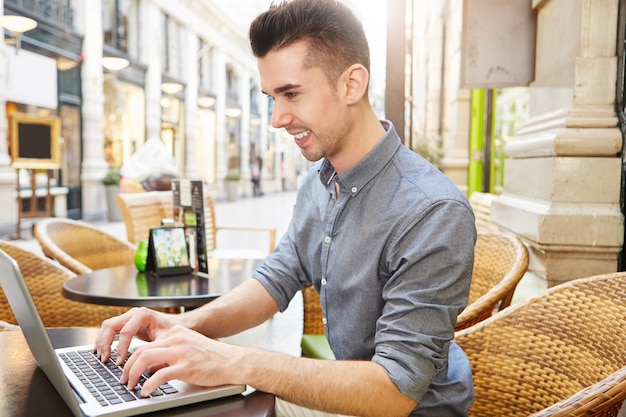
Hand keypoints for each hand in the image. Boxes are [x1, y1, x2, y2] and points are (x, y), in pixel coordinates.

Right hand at [94, 307, 178, 363]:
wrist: (177, 324)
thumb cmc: (173, 331)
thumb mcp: (166, 340)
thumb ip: (155, 350)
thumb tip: (145, 366)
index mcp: (143, 315)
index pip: (126, 331)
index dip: (121, 348)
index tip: (119, 362)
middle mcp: (133, 314)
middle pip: (110, 325)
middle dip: (105, 343)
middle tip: (105, 360)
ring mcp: (128, 317)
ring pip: (107, 326)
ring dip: (101, 342)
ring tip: (102, 357)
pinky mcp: (126, 323)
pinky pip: (110, 329)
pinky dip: (103, 339)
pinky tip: (100, 350)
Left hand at [120, 325, 242, 396]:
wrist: (233, 361)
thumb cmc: (212, 358)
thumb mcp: (188, 350)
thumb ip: (169, 356)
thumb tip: (151, 368)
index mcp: (176, 333)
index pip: (146, 344)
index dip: (132, 359)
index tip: (127, 371)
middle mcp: (177, 339)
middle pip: (141, 350)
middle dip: (128, 367)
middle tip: (123, 380)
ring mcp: (182, 352)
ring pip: (145, 358)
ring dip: (133, 374)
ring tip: (131, 385)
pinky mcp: (187, 366)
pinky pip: (160, 375)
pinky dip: (148, 385)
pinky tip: (146, 392)